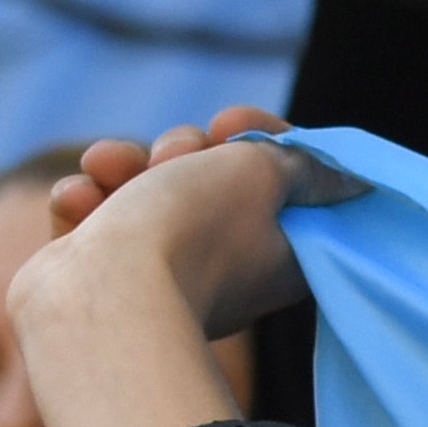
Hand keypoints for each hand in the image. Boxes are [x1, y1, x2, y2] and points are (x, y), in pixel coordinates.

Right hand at [11, 122, 315, 426]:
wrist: (105, 301)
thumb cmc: (194, 230)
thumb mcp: (264, 173)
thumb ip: (299, 162)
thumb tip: (350, 180)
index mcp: (279, 255)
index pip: (279, 182)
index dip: (255, 138)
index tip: (229, 125)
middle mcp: (223, 270)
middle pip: (205, 179)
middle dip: (181, 150)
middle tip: (173, 156)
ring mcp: (158, 276)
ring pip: (142, 192)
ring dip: (123, 166)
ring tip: (106, 167)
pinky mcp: (98, 280)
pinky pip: (94, 221)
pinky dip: (84, 202)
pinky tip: (76, 200)